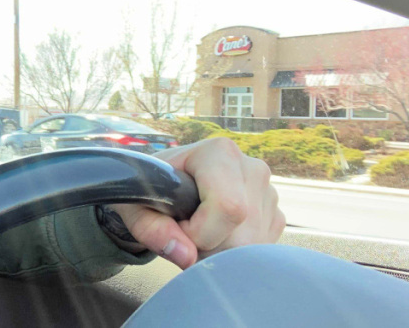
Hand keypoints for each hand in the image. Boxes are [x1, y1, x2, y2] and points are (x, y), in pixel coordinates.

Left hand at [107, 138, 284, 268]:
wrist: (161, 186)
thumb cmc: (147, 192)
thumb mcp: (135, 207)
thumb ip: (152, 229)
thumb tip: (186, 257)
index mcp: (219, 152)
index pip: (228, 206)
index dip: (199, 231)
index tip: (176, 227)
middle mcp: (252, 167)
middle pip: (241, 232)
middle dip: (207, 246)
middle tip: (182, 231)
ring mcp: (267, 191)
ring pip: (252, 245)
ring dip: (219, 251)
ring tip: (196, 229)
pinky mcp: (274, 213)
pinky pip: (259, 248)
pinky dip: (234, 251)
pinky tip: (214, 233)